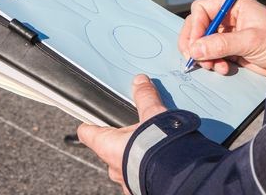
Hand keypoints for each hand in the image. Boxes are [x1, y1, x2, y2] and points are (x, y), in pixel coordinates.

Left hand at [78, 75, 165, 193]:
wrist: (178, 176)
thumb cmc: (158, 148)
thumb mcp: (152, 115)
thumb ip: (145, 97)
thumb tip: (140, 82)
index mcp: (108, 145)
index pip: (87, 133)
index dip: (88, 124)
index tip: (89, 119)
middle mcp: (112, 166)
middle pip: (107, 148)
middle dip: (119, 140)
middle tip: (133, 130)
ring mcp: (125, 180)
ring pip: (123, 164)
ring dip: (132, 156)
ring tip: (149, 146)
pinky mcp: (139, 189)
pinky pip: (137, 176)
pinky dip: (143, 168)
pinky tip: (156, 161)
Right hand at [179, 0, 265, 76]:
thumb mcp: (250, 41)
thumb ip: (221, 44)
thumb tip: (195, 50)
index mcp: (232, 5)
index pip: (202, 9)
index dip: (195, 26)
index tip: (194, 45)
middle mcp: (227, 17)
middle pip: (197, 26)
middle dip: (195, 43)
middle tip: (194, 59)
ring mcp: (227, 34)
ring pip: (202, 43)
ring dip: (204, 56)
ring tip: (214, 66)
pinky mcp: (229, 49)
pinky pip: (211, 54)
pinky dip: (213, 63)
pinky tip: (223, 69)